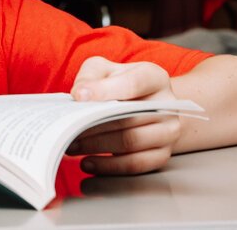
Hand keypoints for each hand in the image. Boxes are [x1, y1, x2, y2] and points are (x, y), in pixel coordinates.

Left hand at [66, 56, 183, 174]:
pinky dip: (109, 166)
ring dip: (97, 146)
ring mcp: (168, 132)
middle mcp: (167, 105)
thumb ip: (91, 76)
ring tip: (73, 146)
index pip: (133, 83)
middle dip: (94, 124)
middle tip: (68, 129)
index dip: (105, 90)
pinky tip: (88, 161)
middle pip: (129, 117)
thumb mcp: (104, 70)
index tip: (78, 97)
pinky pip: (135, 165)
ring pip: (131, 142)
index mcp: (155, 77)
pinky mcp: (162, 155)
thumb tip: (81, 94)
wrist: (143, 105)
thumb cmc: (120, 85)